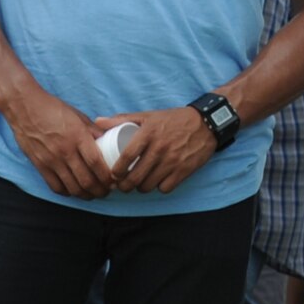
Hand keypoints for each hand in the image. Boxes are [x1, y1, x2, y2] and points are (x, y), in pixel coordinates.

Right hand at [5, 89, 109, 198]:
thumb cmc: (53, 109)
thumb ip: (94, 130)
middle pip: (87, 181)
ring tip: (93, 194)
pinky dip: (67, 193)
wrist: (23, 107)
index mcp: (77, 136)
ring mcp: (51, 160)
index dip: (108, 177)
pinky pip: (56, 187)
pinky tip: (74, 190)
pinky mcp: (39, 165)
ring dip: (86, 195)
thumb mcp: (78, 116)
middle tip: (106, 191)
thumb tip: (110, 141)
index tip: (114, 181)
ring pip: (73, 188)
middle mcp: (65, 150)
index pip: (96, 163)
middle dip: (100, 191)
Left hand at [93, 108, 213, 194]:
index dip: (116, 171)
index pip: (126, 157)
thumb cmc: (173, 120)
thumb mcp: (148, 115)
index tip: (112, 175)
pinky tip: (157, 182)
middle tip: (121, 186)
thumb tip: (98, 121)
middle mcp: (160, 148)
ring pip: (149, 185)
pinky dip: (159, 187)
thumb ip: (122, 118)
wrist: (205, 124)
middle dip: (125, 186)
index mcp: (148, 133)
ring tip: (138, 184)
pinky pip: (165, 188)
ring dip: (141, 188)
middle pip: (135, 177)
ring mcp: (172, 161)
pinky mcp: (184, 170)